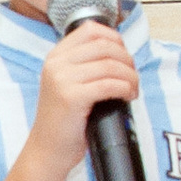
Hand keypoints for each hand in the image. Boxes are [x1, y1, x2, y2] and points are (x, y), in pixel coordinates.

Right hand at [28, 23, 137, 162]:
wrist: (47, 150)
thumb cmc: (63, 120)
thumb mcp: (67, 84)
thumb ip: (85, 65)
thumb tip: (120, 55)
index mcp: (55, 57)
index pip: (90, 30)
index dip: (115, 38)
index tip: (124, 55)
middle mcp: (56, 64)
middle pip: (105, 46)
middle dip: (127, 60)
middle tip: (133, 76)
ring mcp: (62, 80)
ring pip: (110, 65)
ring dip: (130, 76)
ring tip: (133, 89)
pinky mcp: (71, 97)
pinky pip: (109, 84)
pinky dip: (125, 88)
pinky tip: (128, 96)